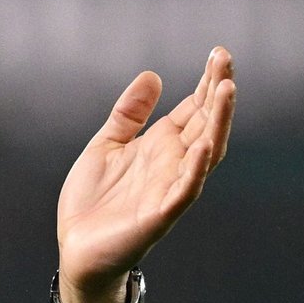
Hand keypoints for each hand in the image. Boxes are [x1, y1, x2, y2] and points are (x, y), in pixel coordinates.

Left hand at [56, 46, 236, 302]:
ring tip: (226, 90)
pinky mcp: (161, 214)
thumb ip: (129, 114)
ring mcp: (170, 188)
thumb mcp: (106, 145)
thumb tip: (153, 76)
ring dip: (217, 122)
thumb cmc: (93, 201)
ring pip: (205, 152)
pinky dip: (197, 168)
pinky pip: (186, 189)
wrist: (77, 249)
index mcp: (161, 146)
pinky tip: (205, 144)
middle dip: (217, 92)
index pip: (194, 108)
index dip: (207, 82)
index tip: (219, 53)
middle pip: (205, 122)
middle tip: (225, 59)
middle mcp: (173, 163)